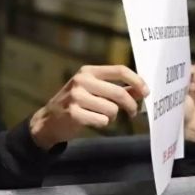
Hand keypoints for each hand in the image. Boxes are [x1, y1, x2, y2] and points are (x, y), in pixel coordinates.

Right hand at [29, 65, 148, 149]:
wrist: (48, 120)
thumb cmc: (75, 104)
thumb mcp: (94, 91)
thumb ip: (117, 89)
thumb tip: (142, 91)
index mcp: (88, 71)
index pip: (120, 70)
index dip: (137, 81)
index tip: (146, 92)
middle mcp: (82, 80)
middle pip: (119, 92)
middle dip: (131, 105)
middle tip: (133, 113)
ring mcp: (76, 96)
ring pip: (112, 109)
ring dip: (113, 117)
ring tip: (103, 117)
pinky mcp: (73, 113)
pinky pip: (102, 121)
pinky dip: (102, 124)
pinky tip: (93, 121)